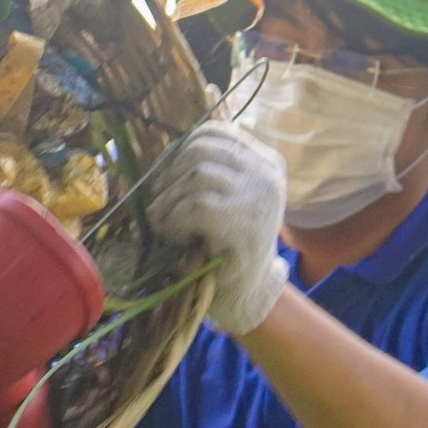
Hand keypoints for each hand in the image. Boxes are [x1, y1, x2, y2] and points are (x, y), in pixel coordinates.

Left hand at [151, 121, 288, 334]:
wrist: (247, 295)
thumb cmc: (225, 246)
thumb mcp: (222, 197)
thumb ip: (207, 169)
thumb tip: (164, 147)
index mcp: (265, 162)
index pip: (214, 132)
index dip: (178, 150)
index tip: (164, 177)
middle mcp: (268, 174)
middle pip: (201, 150)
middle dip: (169, 175)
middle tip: (158, 205)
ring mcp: (260, 197)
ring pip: (196, 175)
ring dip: (169, 201)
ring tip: (164, 223)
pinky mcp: (245, 223)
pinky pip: (195, 205)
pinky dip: (174, 219)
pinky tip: (173, 236)